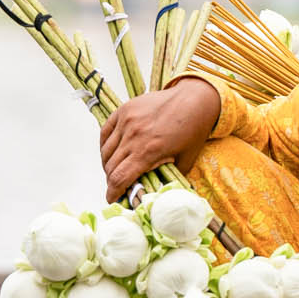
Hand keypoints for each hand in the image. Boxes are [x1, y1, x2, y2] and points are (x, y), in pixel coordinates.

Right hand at [99, 79, 221, 199]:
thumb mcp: (185, 160)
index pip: (120, 178)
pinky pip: (105, 132)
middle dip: (112, 181)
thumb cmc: (192, 130)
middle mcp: (134, 136)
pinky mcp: (124, 110)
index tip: (112, 199)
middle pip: (111, 167)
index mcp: (148, 151)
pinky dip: (104, 145)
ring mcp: (126, 121)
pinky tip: (110, 153)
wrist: (194, 99)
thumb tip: (156, 191)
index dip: (112, 192)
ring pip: (106, 151)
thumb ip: (169, 177)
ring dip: (108, 165)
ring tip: (115, 171)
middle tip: (117, 186)